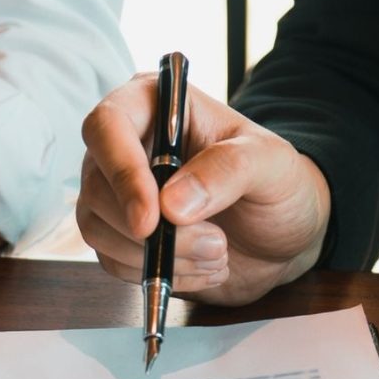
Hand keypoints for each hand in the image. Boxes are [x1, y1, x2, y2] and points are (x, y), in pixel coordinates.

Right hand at [77, 74, 329, 304]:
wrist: (282, 236)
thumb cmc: (278, 184)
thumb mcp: (271, 163)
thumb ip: (228, 170)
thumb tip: (170, 204)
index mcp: (156, 105)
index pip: (108, 125)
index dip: (122, 172)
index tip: (152, 218)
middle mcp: (127, 145)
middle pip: (96, 185)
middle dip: (151, 229)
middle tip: (215, 242)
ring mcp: (118, 193)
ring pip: (97, 229)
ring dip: (158, 256)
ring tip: (218, 254)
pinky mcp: (121, 236)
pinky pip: (112, 262)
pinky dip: (157, 273)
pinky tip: (201, 266)